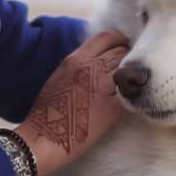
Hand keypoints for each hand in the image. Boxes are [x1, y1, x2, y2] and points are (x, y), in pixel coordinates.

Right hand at [16, 31, 128, 175]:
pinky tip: (127, 99)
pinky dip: (130, 94)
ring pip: (128, 71)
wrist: (45, 137)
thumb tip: (97, 59)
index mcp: (76, 59)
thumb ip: (79, 63)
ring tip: (128, 83)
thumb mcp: (60, 75)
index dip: (117, 41)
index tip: (121, 48)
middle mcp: (91, 68)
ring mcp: (103, 88)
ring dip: (129, 76)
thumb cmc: (47, 110)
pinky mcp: (113, 108)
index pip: (106, 38)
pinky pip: (129, 94)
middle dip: (126, 57)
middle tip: (127, 67)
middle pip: (121, 51)